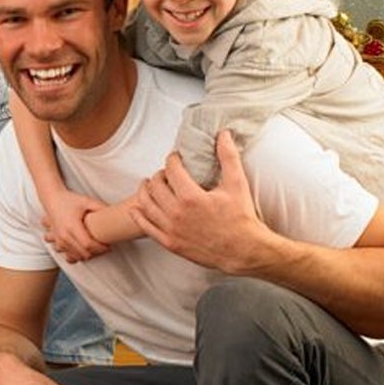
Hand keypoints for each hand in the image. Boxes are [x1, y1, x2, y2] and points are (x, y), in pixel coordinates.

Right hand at [41, 190, 109, 263]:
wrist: (52, 199)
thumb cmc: (69, 200)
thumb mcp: (87, 201)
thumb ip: (101, 207)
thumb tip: (115, 214)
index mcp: (72, 226)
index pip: (88, 245)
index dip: (100, 248)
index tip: (108, 246)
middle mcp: (64, 235)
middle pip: (83, 253)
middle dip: (96, 253)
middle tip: (104, 248)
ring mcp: (59, 240)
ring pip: (75, 257)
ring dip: (86, 256)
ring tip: (94, 249)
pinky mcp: (57, 242)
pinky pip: (67, 256)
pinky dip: (76, 256)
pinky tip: (82, 251)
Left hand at [130, 132, 268, 273]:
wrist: (244, 250)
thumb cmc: (242, 217)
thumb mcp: (237, 184)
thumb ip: (228, 156)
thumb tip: (223, 134)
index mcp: (191, 197)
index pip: (171, 169)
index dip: (172, 159)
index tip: (176, 158)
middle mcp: (176, 213)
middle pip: (155, 185)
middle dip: (159, 174)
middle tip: (166, 172)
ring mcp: (171, 229)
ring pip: (145, 204)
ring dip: (145, 191)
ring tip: (150, 185)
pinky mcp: (169, 243)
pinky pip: (145, 226)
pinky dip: (138, 214)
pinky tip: (138, 207)